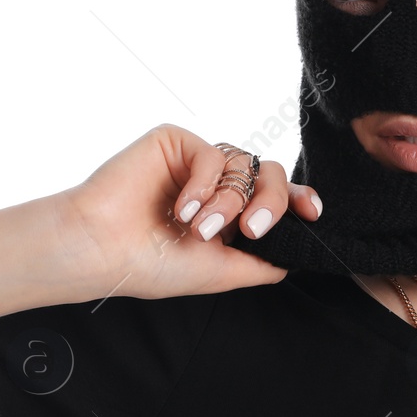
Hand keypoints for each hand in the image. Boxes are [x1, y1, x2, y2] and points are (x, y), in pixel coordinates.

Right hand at [54, 122, 322, 300]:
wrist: (103, 250)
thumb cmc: (151, 266)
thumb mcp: (220, 272)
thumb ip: (261, 264)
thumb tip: (296, 257)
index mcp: (228, 216)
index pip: (275, 199)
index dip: (299, 200)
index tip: (312, 212)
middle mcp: (216, 187)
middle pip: (270, 177)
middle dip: (273, 202)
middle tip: (252, 229)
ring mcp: (196, 164)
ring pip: (246, 165)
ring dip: (230, 201)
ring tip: (199, 228)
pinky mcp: (176, 143)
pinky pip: (215, 153)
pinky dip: (205, 185)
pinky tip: (182, 210)